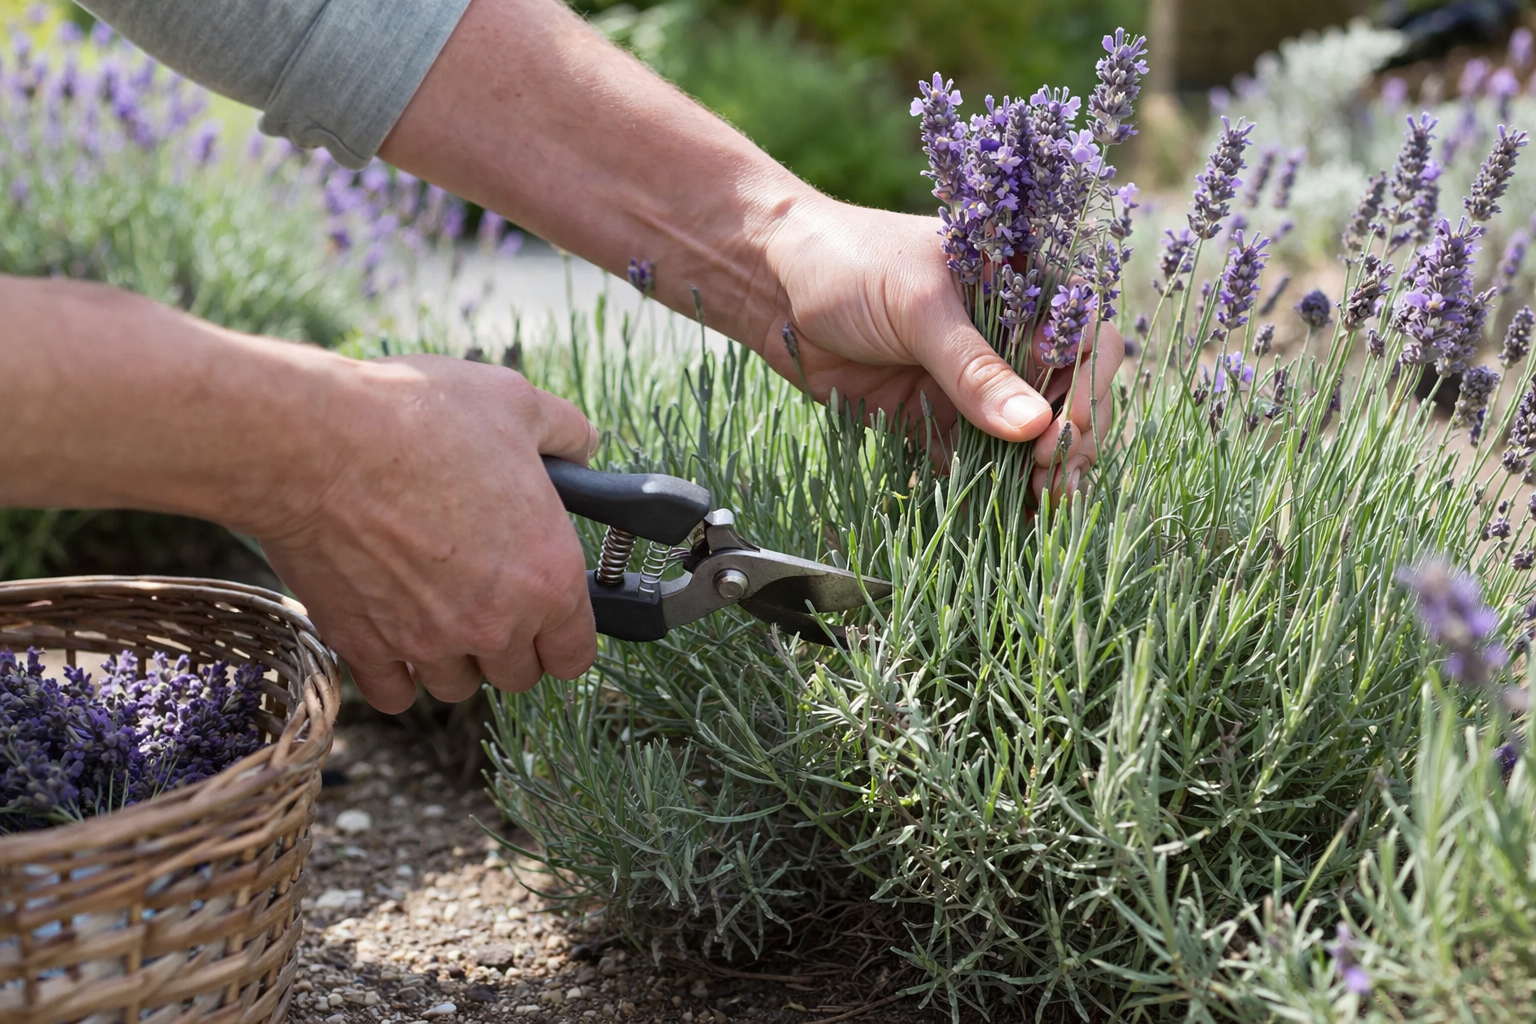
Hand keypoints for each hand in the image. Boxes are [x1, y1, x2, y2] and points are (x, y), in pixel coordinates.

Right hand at [256, 356, 598, 712]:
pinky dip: (395, 674)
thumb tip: (580, 448)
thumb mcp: (516, 402)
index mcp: (547, 575)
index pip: (575, 653)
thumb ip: (565, 433)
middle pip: (518, 675)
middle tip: (489, 597)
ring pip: (456, 686)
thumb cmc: (419, 417)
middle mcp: (495, 623)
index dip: (565, 636)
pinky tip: (393, 634)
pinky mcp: (364, 647)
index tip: (550, 618)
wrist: (316, 441)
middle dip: (509, 643)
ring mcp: (427, 642)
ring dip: (453, 657)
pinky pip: (393, 693)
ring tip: (437, 607)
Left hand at [757, 196, 1122, 490]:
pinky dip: (996, 489)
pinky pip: (978, 461)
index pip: (1083, 334)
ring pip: (1028, 434)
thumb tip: (1033, 427)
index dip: (1088, 380)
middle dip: (1072, 436)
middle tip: (1055, 473)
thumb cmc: (849, 262)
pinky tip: (1012, 517)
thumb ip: (972, 368)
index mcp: (1019, 284)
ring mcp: (972, 381)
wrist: (772, 285)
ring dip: (1043, 471)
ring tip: (1047, 505)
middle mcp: (1005, 335)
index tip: (1063, 421)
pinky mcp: (936, 419)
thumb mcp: (919, 306)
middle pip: (1066, 392)